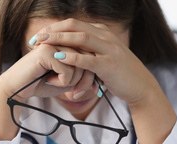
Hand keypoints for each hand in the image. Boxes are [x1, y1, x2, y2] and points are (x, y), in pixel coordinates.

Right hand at [0, 43, 95, 100]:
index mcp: (68, 43)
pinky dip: (61, 81)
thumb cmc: (43, 83)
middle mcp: (62, 40)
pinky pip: (67, 69)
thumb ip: (83, 75)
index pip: (91, 56)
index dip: (92, 75)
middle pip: (88, 59)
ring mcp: (53, 43)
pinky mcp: (46, 52)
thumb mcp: (68, 80)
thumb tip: (99, 80)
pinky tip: (49, 80)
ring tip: (58, 83)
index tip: (88, 89)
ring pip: (79, 64)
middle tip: (75, 93)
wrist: (18, 88)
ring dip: (72, 81)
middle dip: (85, 81)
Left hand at [32, 18, 161, 105]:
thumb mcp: (104, 57)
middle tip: (36, 38)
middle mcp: (106, 37)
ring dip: (59, 39)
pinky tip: (59, 57)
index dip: (55, 27)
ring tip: (42, 43)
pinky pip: (88, 59)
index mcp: (103, 33)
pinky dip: (73, 57)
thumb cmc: (120, 74)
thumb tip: (67, 50)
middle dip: (53, 30)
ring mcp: (109, 50)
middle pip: (75, 26)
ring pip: (81, 38)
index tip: (39, 35)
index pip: (74, 24)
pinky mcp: (110, 65)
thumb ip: (89, 51)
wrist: (141, 87)